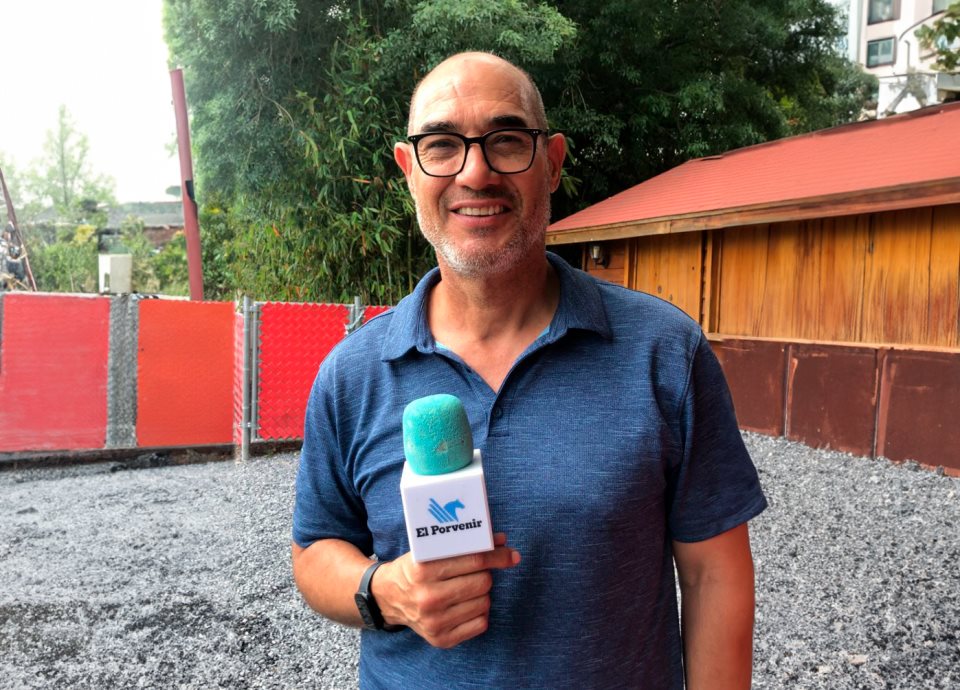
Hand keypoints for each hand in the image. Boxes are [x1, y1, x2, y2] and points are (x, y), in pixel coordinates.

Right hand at [371, 532, 519, 647]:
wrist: (387, 598)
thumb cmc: (414, 569)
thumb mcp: (429, 550)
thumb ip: (462, 544)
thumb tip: (501, 540)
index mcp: (423, 570)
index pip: (474, 560)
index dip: (497, 555)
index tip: (511, 554)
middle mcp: (428, 597)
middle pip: (483, 582)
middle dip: (486, 573)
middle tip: (479, 571)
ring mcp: (434, 622)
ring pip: (484, 602)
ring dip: (481, 593)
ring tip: (466, 588)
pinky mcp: (440, 639)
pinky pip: (480, 624)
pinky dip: (479, 612)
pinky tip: (465, 604)